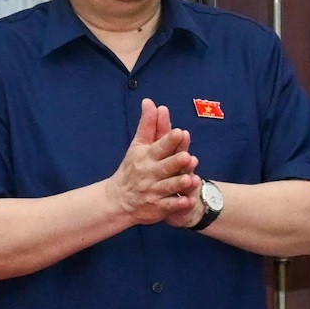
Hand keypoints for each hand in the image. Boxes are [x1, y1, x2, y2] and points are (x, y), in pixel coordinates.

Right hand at [108, 99, 198, 225]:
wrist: (118, 199)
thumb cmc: (132, 168)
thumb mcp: (138, 146)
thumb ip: (148, 125)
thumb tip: (150, 101)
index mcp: (146, 156)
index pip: (159, 147)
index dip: (169, 140)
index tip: (180, 133)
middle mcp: (150, 173)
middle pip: (165, 167)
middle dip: (175, 162)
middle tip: (187, 157)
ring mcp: (154, 191)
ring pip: (168, 187)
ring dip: (179, 183)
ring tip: (191, 179)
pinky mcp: (158, 207)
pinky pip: (169, 206)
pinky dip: (178, 205)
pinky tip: (189, 202)